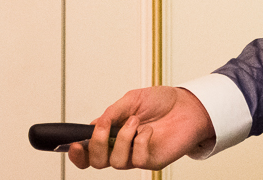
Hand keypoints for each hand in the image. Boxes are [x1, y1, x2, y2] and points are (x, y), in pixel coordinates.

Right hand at [67, 85, 215, 170]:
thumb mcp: (132, 99)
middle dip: (96, 144)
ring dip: (122, 138)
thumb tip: (94, 124)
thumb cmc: (161, 102)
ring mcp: (135, 155)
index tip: (75, 144)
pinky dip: (140, 141)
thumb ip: (112, 112)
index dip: (78, 153)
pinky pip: (137, 159)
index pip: (88, 151)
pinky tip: (148, 130)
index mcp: (112, 133)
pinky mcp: (151, 160)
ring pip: (115, 162)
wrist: (188, 105)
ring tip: (135, 122)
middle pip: (96, 162)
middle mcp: (121, 147)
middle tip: (104, 127)